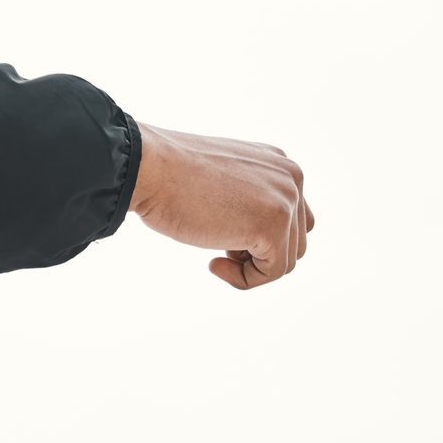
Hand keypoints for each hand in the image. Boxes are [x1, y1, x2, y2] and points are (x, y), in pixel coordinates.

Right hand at [130, 121, 313, 289]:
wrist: (148, 167)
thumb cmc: (168, 174)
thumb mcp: (222, 178)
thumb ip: (249, 195)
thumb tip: (256, 232)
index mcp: (278, 163)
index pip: (292, 216)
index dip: (259, 236)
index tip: (223, 235)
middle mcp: (291, 178)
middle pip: (295, 239)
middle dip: (257, 252)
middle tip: (219, 245)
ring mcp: (285, 201)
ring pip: (286, 259)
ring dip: (250, 266)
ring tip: (216, 253)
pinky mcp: (272, 227)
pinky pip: (272, 272)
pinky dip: (244, 279)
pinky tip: (214, 264)